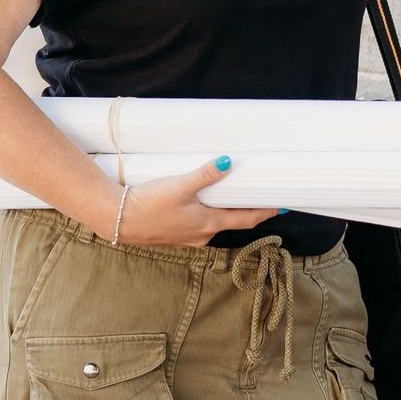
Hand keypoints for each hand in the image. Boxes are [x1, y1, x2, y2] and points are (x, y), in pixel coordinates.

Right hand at [112, 156, 282, 247]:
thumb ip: (204, 174)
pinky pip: (198, 224)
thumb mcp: (180, 186)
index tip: (281, 206)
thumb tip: (227, 162)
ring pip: (214, 223)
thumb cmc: (149, 205)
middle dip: (245, 209)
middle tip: (258, 195)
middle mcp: (202, 235)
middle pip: (231, 221)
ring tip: (231, 195)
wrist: (119, 220)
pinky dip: (206, 214)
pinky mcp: (174, 234)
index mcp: (209, 224)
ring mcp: (188, 237)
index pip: (246, 219)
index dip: (264, 212)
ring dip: (224, 211)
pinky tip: (200, 203)